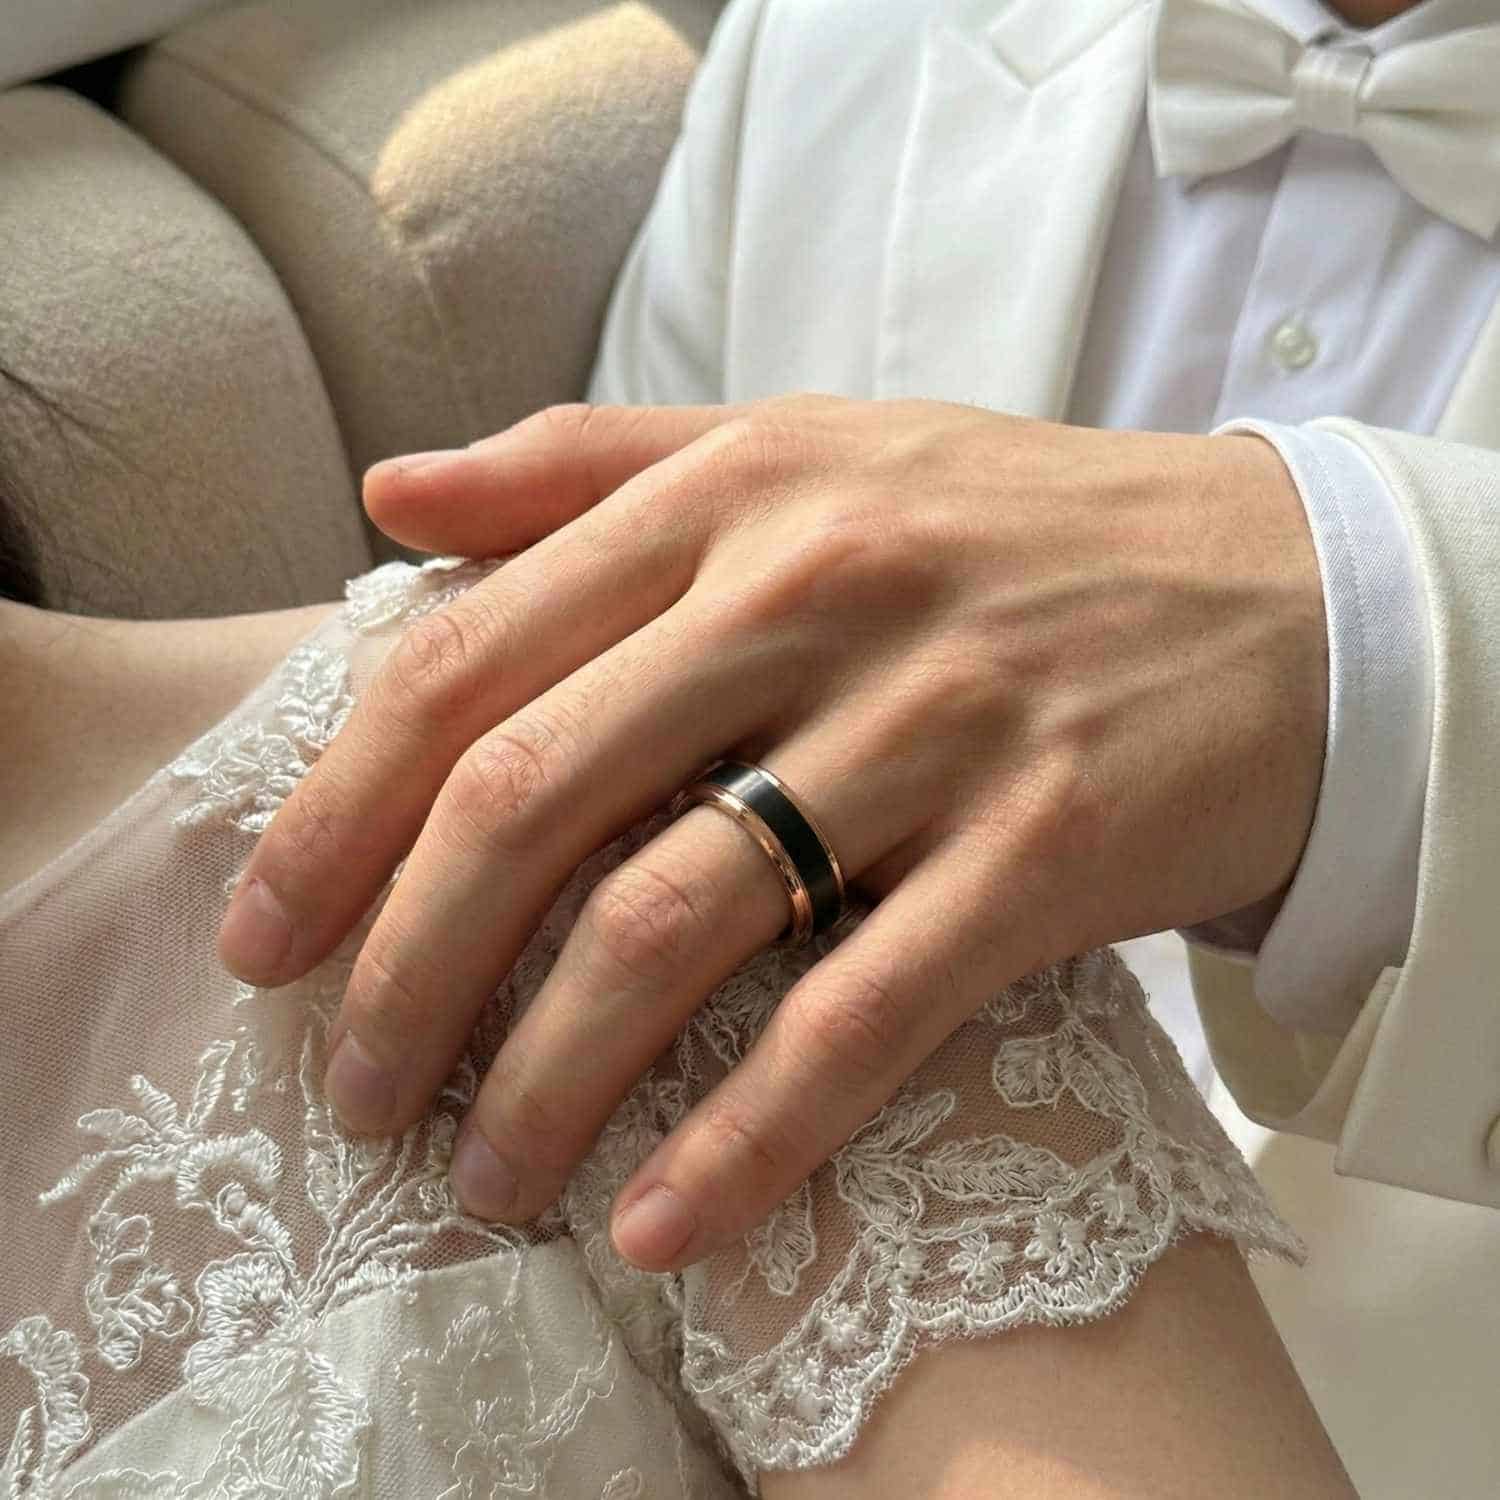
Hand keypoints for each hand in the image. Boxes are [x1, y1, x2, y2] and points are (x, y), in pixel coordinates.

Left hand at [216, 397, 1327, 1269]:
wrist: (1281, 590)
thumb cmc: (1011, 529)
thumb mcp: (800, 450)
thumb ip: (585, 464)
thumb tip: (387, 495)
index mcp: (728, 498)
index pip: (464, 657)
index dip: (335, 811)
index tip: (266, 940)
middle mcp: (814, 593)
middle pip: (532, 798)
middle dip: (405, 967)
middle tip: (354, 1089)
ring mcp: (934, 720)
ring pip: (673, 920)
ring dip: (546, 1076)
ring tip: (482, 1175)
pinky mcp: (1046, 845)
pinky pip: (859, 1015)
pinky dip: (746, 1139)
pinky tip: (660, 1229)